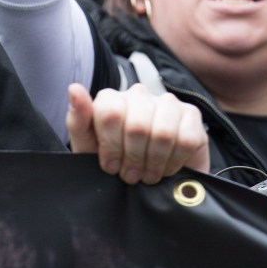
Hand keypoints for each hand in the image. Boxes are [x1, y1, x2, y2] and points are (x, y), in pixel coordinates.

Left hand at [67, 82, 209, 184]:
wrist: (149, 179)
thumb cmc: (115, 163)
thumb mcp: (90, 150)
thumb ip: (79, 121)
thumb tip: (74, 88)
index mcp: (111, 99)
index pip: (110, 113)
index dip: (111, 148)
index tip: (111, 166)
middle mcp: (139, 94)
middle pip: (137, 126)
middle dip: (134, 160)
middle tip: (132, 175)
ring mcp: (168, 102)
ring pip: (163, 133)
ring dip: (154, 163)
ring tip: (149, 173)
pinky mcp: (192, 115)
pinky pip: (186, 140)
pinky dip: (174, 162)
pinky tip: (167, 166)